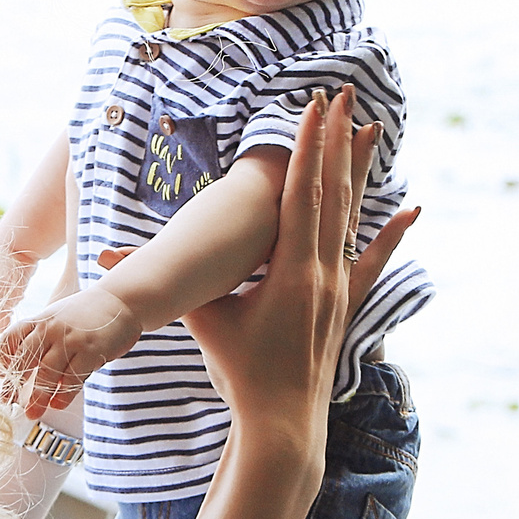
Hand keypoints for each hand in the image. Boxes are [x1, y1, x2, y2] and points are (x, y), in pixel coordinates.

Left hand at [0, 288, 146, 419]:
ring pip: (46, 373)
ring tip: (33, 413)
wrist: (121, 301)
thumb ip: (41, 342)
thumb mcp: (57, 319)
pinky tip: (58, 404)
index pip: (10, 340)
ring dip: (37, 397)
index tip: (2, 378)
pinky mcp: (91, 351)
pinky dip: (63, 395)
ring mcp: (71, 339)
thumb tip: (25, 379)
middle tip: (11, 404)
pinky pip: (72, 379)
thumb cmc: (86, 315)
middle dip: (15, 386)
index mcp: (39, 320)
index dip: (3, 361)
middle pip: (25, 361)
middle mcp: (51, 328)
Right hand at [182, 88, 417, 440]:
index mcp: (292, 271)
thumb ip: (164, 286)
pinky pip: (373, 259)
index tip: (313, 106)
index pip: (301, 194)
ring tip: (372, 127)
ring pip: (354, 216)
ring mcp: (340, 287)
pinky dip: (392, 233)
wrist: (282, 422)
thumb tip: (107, 260)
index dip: (307, 148)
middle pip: (333, 193)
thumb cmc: (239, 371)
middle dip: (337, 141)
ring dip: (360, 170)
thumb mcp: (202, 322)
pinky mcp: (347, 303)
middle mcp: (324, 272)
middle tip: (345, 95)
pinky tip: (411, 209)